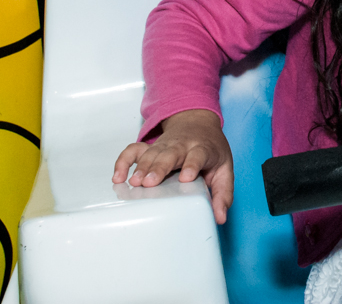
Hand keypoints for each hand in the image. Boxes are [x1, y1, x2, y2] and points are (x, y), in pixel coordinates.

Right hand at [112, 109, 234, 223]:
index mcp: (202, 149)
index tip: (186, 177)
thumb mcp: (224, 169)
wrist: (199, 123)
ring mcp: (164, 145)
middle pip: (170, 154)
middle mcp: (182, 145)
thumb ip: (223, 193)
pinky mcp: (150, 147)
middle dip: (159, 167)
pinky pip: (133, 150)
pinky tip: (118, 177)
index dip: (191, 165)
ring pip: (151, 153)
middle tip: (149, 182)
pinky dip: (124, 161)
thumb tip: (220, 217)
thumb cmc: (211, 150)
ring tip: (133, 183)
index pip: (197, 155)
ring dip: (141, 167)